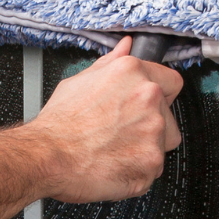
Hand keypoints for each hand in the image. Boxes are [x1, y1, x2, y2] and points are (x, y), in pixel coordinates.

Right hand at [29, 37, 184, 202]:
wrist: (47, 156)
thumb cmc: (59, 124)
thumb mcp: (79, 81)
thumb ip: (110, 64)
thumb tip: (125, 47)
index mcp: (132, 73)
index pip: (171, 82)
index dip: (160, 96)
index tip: (147, 108)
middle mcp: (148, 97)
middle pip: (169, 116)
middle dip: (149, 127)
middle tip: (119, 134)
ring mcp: (153, 130)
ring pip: (163, 144)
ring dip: (144, 149)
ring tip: (113, 150)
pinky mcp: (152, 161)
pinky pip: (153, 169)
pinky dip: (137, 172)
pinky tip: (114, 164)